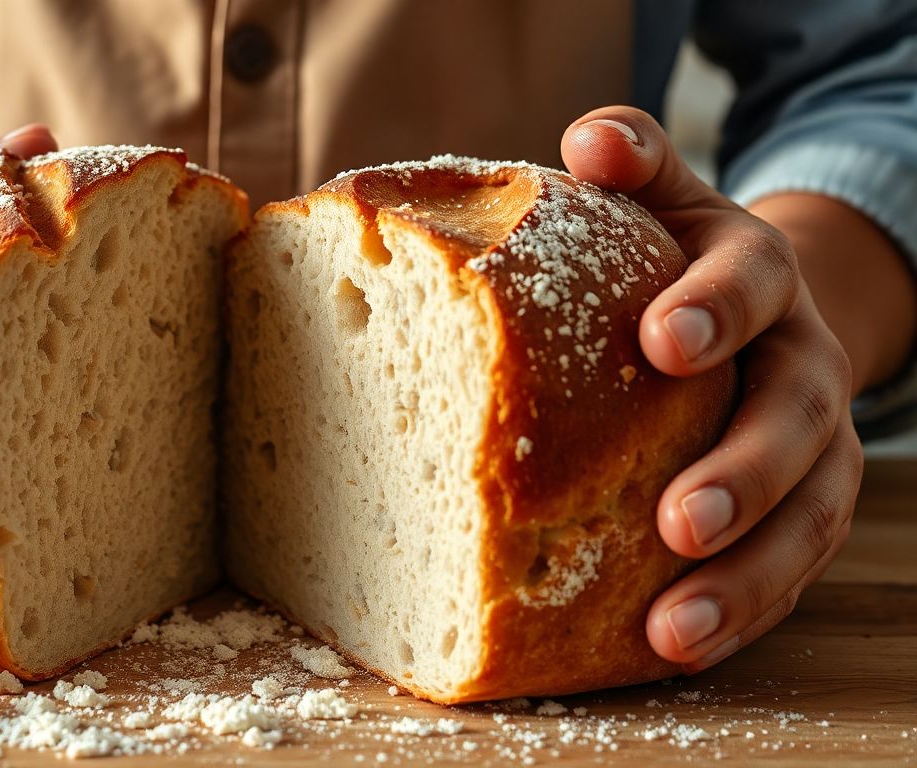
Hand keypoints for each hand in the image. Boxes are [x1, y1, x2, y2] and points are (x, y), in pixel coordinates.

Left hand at [561, 108, 862, 671]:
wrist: (749, 315)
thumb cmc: (674, 262)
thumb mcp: (660, 202)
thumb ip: (632, 164)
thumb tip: (588, 137)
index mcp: (756, 276)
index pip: (750, 280)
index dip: (715, 306)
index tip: (662, 339)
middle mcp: (800, 363)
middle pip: (795, 419)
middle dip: (744, 471)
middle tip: (680, 519)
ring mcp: (815, 448)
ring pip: (807, 518)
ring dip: (746, 577)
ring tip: (674, 629)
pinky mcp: (805, 511)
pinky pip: (789, 571)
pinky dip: (743, 611)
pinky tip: (677, 649)